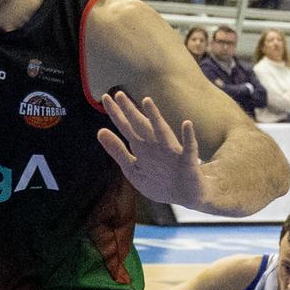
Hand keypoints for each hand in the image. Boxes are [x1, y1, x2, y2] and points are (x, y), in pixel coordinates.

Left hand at [97, 92, 205, 207]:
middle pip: (141, 126)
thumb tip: (100, 131)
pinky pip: (189, 148)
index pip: (126, 128)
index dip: (116, 114)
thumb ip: (117, 150)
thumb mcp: (132, 168)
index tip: (105, 97)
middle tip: (118, 94)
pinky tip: (186, 124)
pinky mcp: (188, 162)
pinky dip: (188, 137)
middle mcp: (156, 146)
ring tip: (146, 102)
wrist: (187, 196)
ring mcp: (173, 153)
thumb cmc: (159, 180)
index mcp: (142, 148)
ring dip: (155, 118)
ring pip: (162, 133)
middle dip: (129, 111)